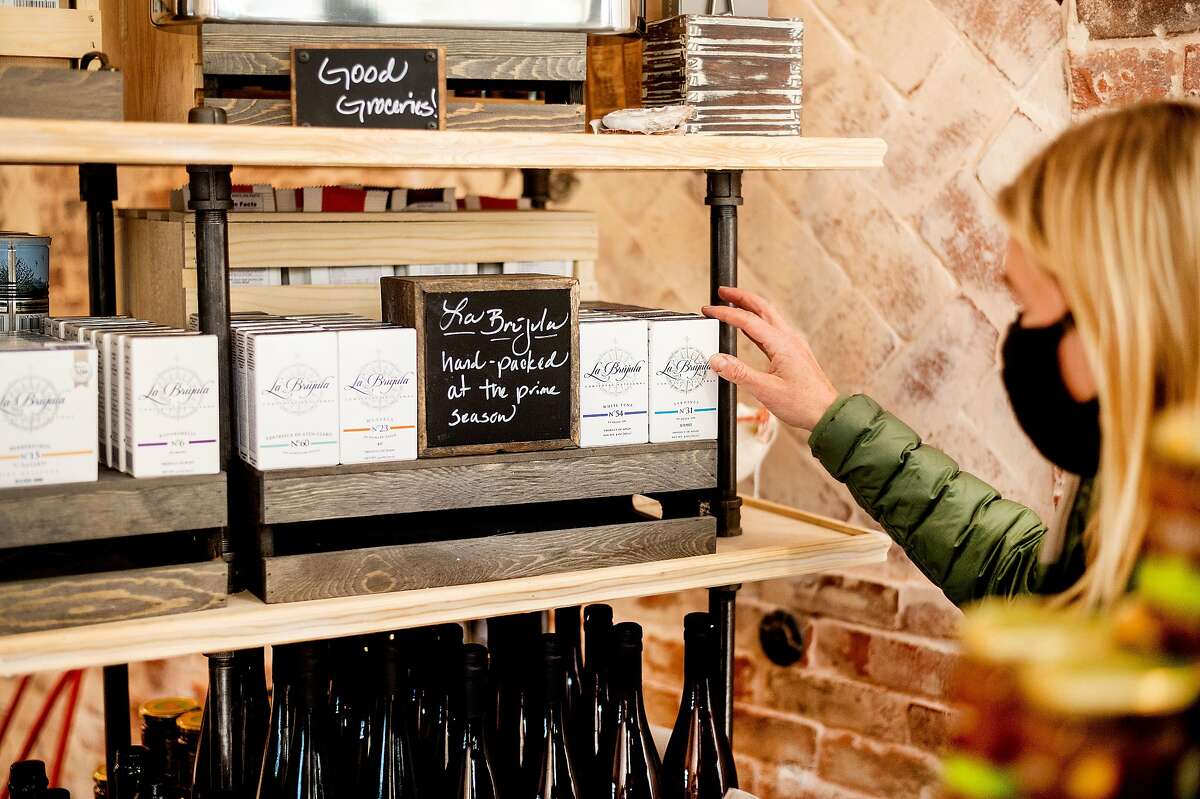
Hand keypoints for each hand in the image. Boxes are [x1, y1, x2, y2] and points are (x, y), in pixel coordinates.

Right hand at [701, 286, 838, 430]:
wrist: (826, 413)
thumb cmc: (803, 403)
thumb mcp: (765, 390)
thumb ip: (739, 373)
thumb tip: (717, 360)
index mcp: (782, 344)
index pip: (748, 320)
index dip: (726, 313)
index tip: (709, 310)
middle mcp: (789, 339)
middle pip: (763, 307)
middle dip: (741, 297)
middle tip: (723, 291)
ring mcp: (793, 344)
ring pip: (769, 316)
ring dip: (750, 307)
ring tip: (733, 304)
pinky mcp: (793, 352)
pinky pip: (773, 329)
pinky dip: (757, 323)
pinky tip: (748, 329)